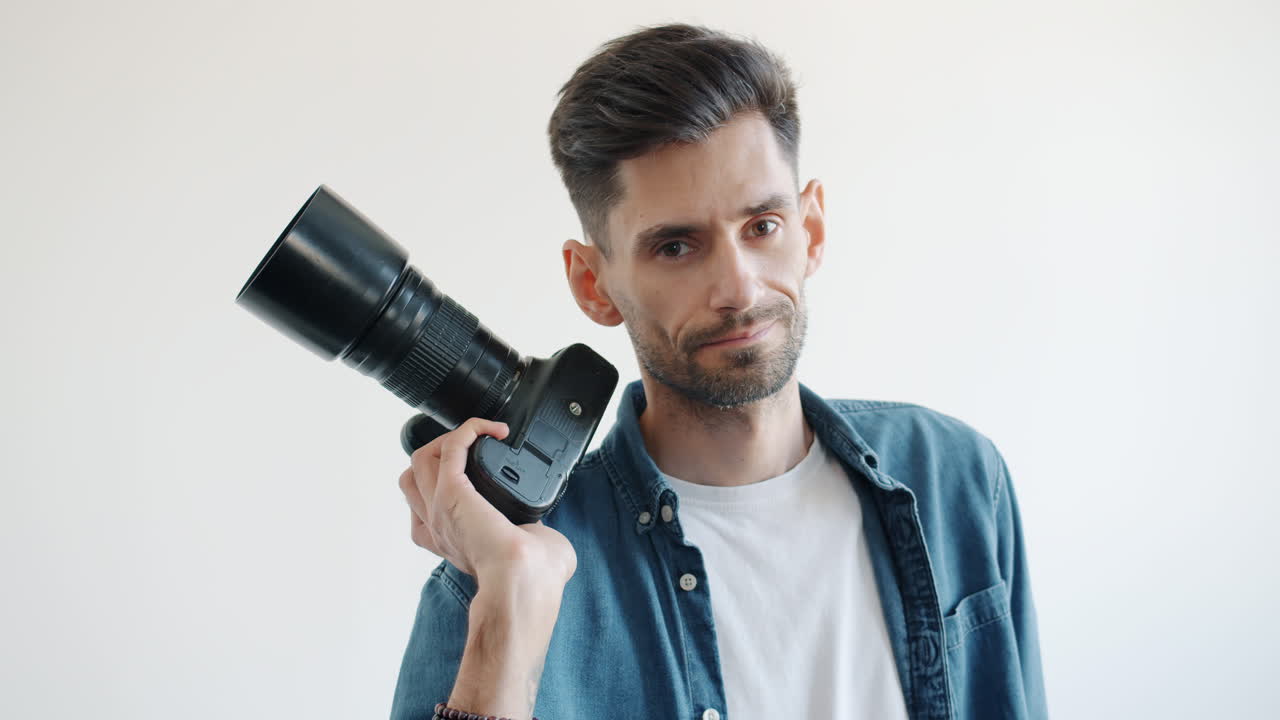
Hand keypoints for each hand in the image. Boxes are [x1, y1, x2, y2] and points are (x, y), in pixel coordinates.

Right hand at [397, 417, 576, 588]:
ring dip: (453, 438)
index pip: (424, 506)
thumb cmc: (534, 580)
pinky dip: (470, 429)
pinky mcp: (452, 493)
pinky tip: (493, 430)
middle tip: (475, 449)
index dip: (441, 481)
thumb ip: (527, 537)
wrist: (526, 583)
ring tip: (481, 435)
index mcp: (450, 543)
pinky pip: (451, 447)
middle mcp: (437, 527)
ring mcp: (439, 509)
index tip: (473, 469)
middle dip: (440, 454)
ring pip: (423, 458)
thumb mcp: (526, 551)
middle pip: (414, 477)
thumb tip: (541, 532)